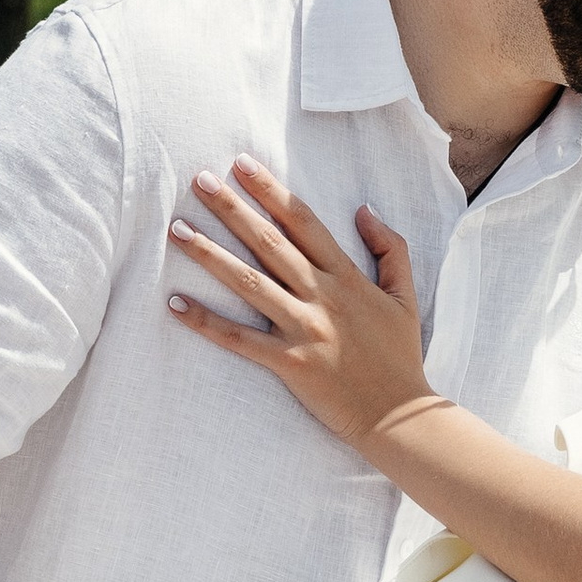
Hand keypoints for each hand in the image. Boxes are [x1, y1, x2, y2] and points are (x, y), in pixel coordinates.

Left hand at [167, 158, 433, 449]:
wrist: (399, 416)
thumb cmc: (400, 357)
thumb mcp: (406, 296)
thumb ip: (391, 249)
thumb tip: (364, 210)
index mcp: (348, 277)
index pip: (304, 222)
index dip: (271, 191)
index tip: (242, 165)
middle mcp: (322, 297)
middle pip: (269, 242)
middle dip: (233, 208)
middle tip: (199, 180)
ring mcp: (304, 329)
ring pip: (248, 283)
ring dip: (210, 255)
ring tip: (178, 230)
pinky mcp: (289, 363)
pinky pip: (239, 339)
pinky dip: (206, 322)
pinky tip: (175, 303)